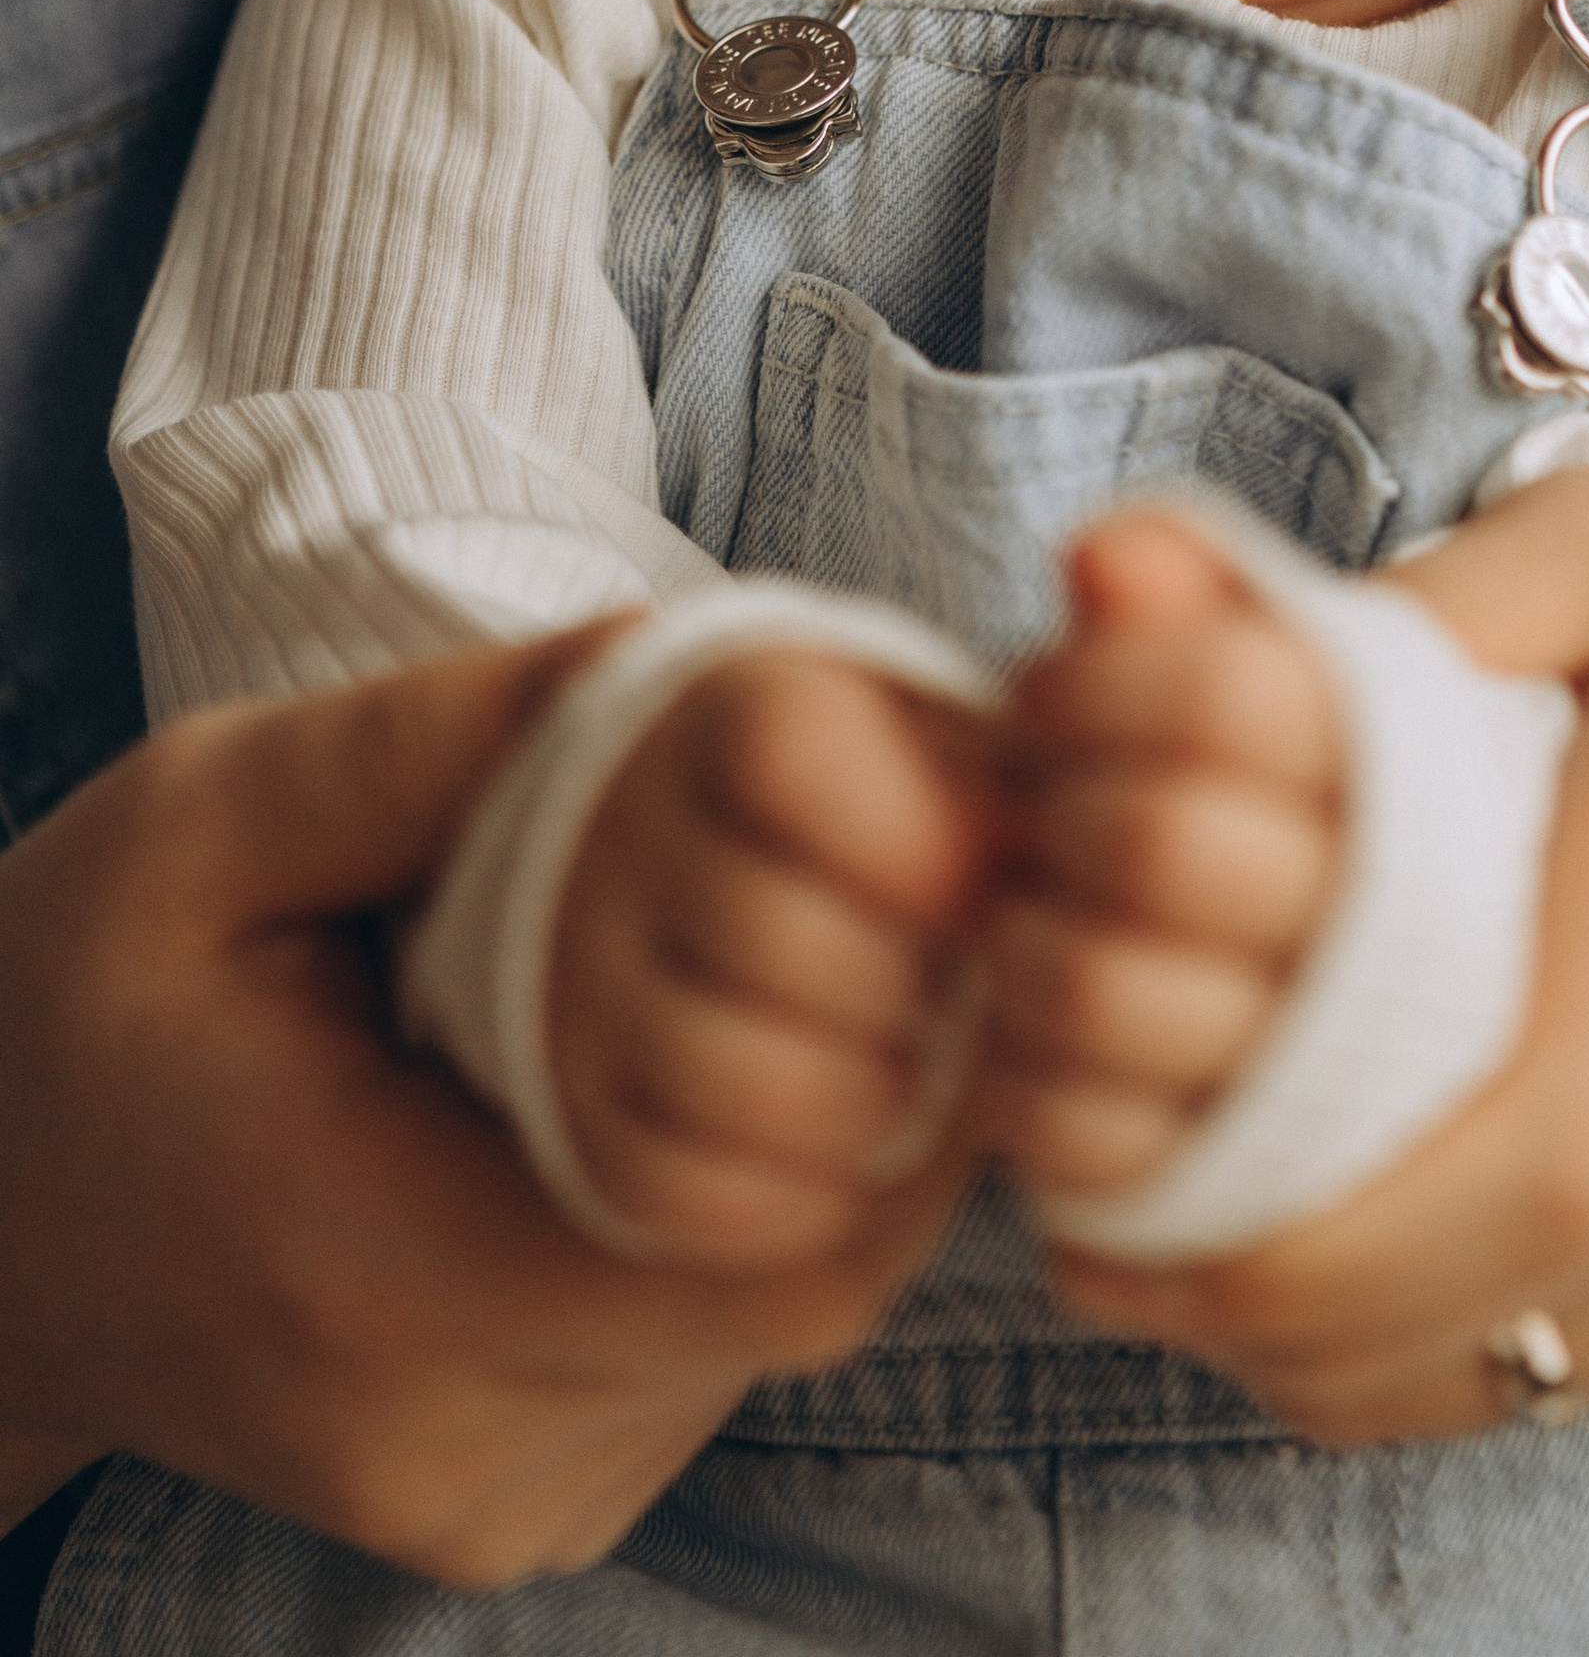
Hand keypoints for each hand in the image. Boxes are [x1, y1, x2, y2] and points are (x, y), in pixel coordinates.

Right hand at [0, 637, 971, 1583]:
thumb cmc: (74, 998)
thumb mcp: (212, 814)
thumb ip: (436, 742)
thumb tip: (660, 655)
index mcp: (373, 1277)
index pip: (760, 1250)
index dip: (893, 1089)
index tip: (920, 923)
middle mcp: (447, 1440)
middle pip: (789, 1289)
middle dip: (869, 1096)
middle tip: (873, 919)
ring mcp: (487, 1505)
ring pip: (758, 1332)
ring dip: (800, 1162)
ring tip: (750, 992)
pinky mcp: (513, 1518)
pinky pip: (689, 1367)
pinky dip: (718, 1231)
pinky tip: (651, 1102)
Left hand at [1049, 460, 1588, 1439]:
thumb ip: (1395, 611)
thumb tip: (1130, 594)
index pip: (1495, 1171)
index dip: (1269, 1214)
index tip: (1108, 1159)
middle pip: (1456, 1317)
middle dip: (1226, 1283)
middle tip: (1097, 1166)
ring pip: (1494, 1382)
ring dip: (1310, 1326)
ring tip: (1202, 1184)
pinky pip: (1574, 1379)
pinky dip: (1431, 1330)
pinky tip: (1362, 1205)